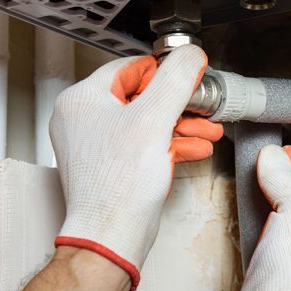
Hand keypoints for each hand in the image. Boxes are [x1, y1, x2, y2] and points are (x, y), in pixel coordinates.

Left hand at [50, 45, 222, 290]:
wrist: (113, 235)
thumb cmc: (119, 187)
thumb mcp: (154, 119)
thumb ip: (176, 80)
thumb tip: (189, 55)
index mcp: (83, 100)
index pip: (131, 68)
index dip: (165, 72)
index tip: (189, 76)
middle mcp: (84, 120)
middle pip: (143, 96)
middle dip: (181, 105)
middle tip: (202, 106)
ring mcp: (97, 144)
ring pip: (147, 122)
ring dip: (181, 126)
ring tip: (207, 130)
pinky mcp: (111, 164)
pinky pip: (144, 143)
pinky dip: (170, 144)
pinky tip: (194, 148)